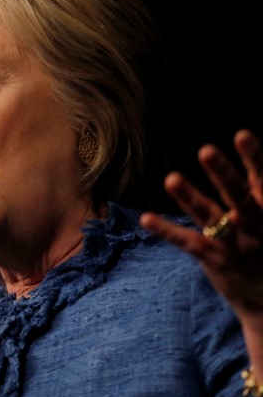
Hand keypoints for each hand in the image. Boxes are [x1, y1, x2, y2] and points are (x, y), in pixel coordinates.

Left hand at [140, 129, 262, 317]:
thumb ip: (259, 196)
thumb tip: (252, 170)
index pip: (261, 181)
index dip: (254, 158)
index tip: (243, 134)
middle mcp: (255, 228)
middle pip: (239, 197)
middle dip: (223, 174)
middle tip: (206, 151)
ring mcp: (235, 246)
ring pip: (211, 218)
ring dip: (190, 198)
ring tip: (171, 178)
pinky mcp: (216, 262)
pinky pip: (189, 243)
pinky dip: (167, 231)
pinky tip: (145, 218)